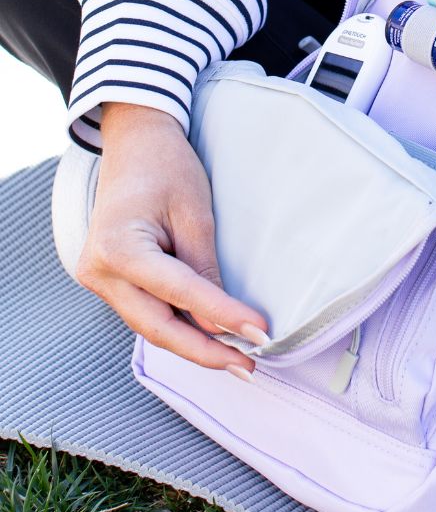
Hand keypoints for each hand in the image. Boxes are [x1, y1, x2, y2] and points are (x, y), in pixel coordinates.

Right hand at [75, 103, 269, 378]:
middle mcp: (99, 271)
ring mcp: (100, 280)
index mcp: (118, 248)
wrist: (136, 144)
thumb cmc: (166, 169)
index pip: (179, 293)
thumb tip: (223, 321)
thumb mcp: (195, 214)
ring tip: (239, 361)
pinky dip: (181, 328)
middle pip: (157, 326)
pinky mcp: (112, 283)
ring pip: (152, 327)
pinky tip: (213, 341)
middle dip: (205, 351)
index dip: (220, 317)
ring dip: (195, 345)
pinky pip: (149, 313)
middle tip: (250, 366)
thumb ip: (204, 269)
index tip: (260, 333)